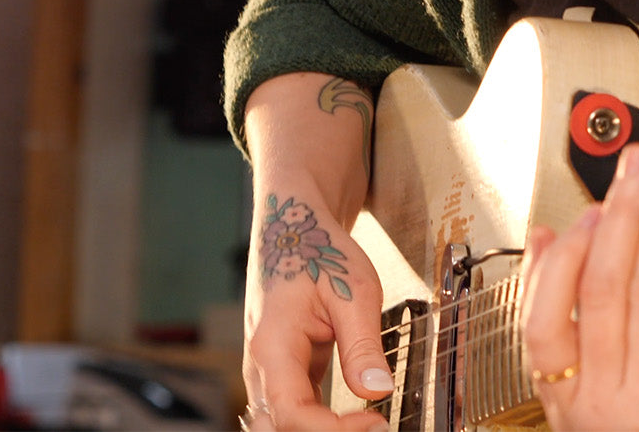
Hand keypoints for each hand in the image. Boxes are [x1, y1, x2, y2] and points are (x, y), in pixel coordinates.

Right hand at [241, 190, 391, 430]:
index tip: (376, 422)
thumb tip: (377, 391)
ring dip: (319, 430)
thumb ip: (363, 344)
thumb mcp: (353, 290)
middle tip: (372, 428)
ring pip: (281, 423)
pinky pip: (295, 409)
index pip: (291, 413)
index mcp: (273, 344)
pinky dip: (322, 422)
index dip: (334, 430)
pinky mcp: (285, 370)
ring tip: (367, 425)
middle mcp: (262, 364)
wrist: (293, 227)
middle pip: (277, 428)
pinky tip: (358, 418)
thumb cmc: (318, 249)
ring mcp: (269, 369)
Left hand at [520, 145, 638, 430]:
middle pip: (597, 290)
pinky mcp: (558, 410)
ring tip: (603, 205)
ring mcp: (570, 410)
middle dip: (619, 218)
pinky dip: (537, 284)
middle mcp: (600, 407)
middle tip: (638, 169)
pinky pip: (533, 340)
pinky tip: (548, 243)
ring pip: (546, 312)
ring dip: (571, 248)